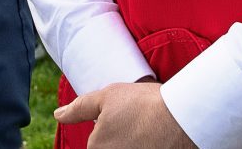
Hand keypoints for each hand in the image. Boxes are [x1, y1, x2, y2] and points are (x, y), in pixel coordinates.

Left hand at [53, 81, 197, 148]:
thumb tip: (58, 115)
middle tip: (139, 125)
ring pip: (128, 148)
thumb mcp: (107, 97)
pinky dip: (148, 145)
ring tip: (150, 132)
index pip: (97, 143)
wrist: (183, 118)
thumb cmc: (143, 105)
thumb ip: (80, 108)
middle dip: (122, 138)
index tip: (127, 123)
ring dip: (135, 142)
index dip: (110, 131)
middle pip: (113, 147)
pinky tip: (157, 140)